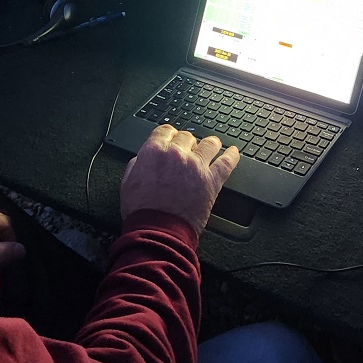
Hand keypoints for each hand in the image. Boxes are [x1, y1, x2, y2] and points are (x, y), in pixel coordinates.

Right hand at [120, 125, 240, 235]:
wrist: (158, 231)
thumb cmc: (142, 212)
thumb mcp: (128, 183)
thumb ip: (137, 165)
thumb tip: (143, 159)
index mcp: (154, 152)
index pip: (165, 131)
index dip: (169, 134)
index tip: (172, 138)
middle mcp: (177, 154)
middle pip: (187, 136)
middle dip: (187, 142)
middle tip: (188, 149)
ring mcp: (196, 166)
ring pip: (209, 144)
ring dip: (210, 144)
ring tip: (212, 146)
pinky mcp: (212, 181)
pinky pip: (227, 162)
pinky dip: (233, 155)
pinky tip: (234, 152)